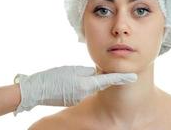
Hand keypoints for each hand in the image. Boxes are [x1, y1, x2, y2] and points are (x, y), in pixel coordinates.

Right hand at [14, 66, 136, 114]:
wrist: (37, 90)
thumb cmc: (54, 77)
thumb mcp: (73, 70)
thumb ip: (88, 72)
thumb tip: (97, 73)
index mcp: (86, 85)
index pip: (109, 80)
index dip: (122, 78)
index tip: (133, 77)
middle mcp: (85, 94)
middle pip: (99, 83)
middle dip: (101, 76)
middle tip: (97, 70)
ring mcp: (79, 99)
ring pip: (90, 86)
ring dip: (88, 80)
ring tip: (73, 76)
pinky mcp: (74, 101)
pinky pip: (82, 91)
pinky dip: (81, 85)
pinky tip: (70, 82)